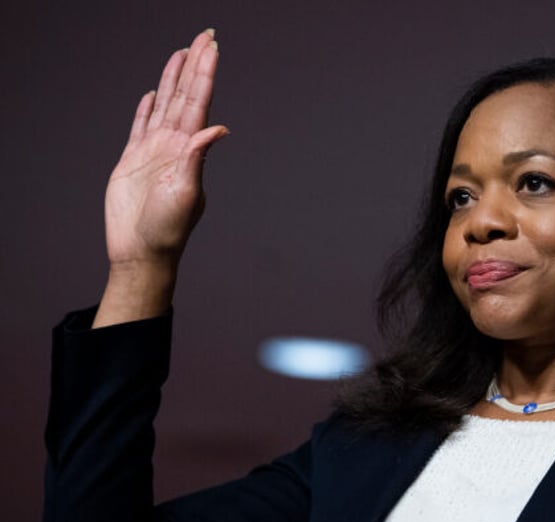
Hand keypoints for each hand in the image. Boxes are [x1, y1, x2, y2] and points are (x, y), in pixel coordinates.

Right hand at [94, 29, 227, 326]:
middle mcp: (175, 145)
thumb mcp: (188, 193)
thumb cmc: (168, 230)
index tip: (212, 47)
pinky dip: (146, 108)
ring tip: (181, 53)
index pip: (200, 102)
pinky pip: (140, 126)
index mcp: (189, 149)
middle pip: (185, 95)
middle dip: (194, 65)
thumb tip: (219, 128)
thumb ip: (198, 158)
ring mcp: (154, 151)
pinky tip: (152, 94)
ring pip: (164, 104)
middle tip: (204, 35)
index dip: (205, 73)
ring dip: (173, 79)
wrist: (142, 251)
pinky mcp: (133, 160)